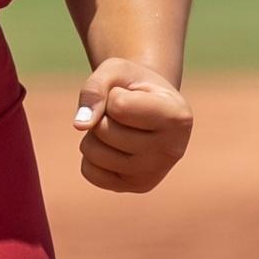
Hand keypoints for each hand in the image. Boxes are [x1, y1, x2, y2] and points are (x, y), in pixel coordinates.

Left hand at [72, 58, 192, 192]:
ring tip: (119, 127)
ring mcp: (155, 174)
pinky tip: (115, 146)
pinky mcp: (136, 188)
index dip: (114, 95)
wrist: (151, 107)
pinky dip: (92, 156)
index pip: (118, 107)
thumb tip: (80, 126)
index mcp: (177, 116)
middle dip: (103, 115)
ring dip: (95, 134)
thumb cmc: (134, 85)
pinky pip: (89, 171)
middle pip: (104, 131)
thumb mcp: (116, 70)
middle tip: (124, 112)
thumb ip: (95, 87)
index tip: (132, 95)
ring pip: (93, 152)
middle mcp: (172, 150)